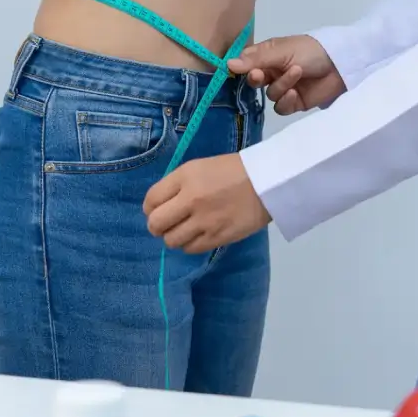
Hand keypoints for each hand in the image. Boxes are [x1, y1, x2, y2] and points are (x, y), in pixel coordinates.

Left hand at [143, 153, 270, 253]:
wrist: (267, 183)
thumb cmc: (234, 171)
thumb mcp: (200, 167)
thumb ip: (178, 184)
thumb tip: (161, 205)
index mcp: (185, 177)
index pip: (151, 200)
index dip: (150, 208)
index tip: (157, 209)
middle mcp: (190, 200)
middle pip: (156, 223)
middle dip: (156, 226)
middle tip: (167, 224)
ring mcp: (204, 221)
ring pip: (171, 240)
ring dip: (174, 236)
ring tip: (185, 230)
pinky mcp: (217, 237)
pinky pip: (191, 249)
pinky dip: (190, 244)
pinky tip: (198, 235)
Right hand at [227, 34, 345, 114]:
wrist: (340, 64)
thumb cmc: (311, 51)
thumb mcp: (282, 51)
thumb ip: (256, 60)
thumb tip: (227, 64)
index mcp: (268, 54)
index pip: (246, 63)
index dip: (241, 68)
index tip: (238, 70)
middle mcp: (273, 71)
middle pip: (254, 81)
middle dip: (257, 79)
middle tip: (261, 75)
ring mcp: (284, 87)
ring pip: (270, 95)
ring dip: (281, 86)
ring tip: (296, 74)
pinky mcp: (295, 102)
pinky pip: (280, 107)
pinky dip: (286, 101)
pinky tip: (295, 93)